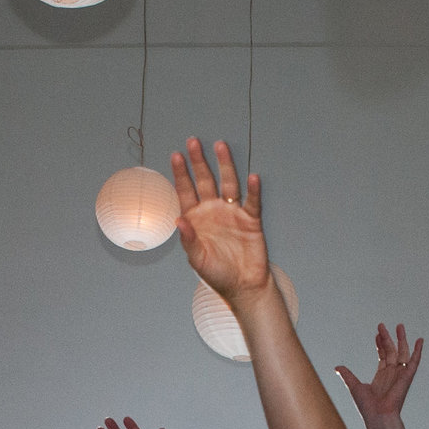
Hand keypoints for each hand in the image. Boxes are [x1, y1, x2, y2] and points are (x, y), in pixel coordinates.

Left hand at [170, 138, 269, 301]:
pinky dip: (253, 190)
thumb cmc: (217, 275)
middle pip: (205, 180)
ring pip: (228, 183)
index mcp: (195, 219)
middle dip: (199, 161)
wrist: (243, 287)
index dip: (181, 174)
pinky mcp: (251, 220)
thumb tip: (178, 221)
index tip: (176, 155)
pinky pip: (252, 201)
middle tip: (193, 141)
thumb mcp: (198, 260)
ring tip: (220, 146)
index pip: (186, 191)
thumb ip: (189, 240)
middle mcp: (212, 211)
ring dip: (225, 165)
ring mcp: (232, 213)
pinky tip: (252, 177)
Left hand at [337, 324, 424, 421]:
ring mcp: (400, 375)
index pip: (383, 356)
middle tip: (382, 325)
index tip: (377, 334)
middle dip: (387, 337)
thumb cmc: (367, 406)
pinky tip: (420, 340)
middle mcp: (392, 374)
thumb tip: (337, 367)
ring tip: (400, 326)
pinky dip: (418, 351)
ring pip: (402, 353)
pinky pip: (414, 362)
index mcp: (381, 376)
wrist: (377, 416)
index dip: (380, 344)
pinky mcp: (407, 377)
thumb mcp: (354, 386)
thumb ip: (348, 375)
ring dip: (401, 339)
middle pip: (391, 351)